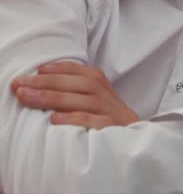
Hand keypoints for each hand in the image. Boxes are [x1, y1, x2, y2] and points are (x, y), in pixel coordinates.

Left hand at [11, 62, 139, 129]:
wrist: (133, 144)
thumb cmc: (104, 121)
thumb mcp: (94, 101)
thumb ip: (73, 90)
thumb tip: (38, 83)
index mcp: (102, 85)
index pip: (82, 71)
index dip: (58, 69)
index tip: (36, 70)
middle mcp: (108, 97)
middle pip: (82, 84)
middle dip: (47, 82)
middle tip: (19, 85)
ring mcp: (112, 114)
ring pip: (86, 100)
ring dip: (54, 97)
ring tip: (27, 97)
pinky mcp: (113, 131)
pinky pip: (93, 122)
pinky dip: (73, 119)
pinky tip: (53, 119)